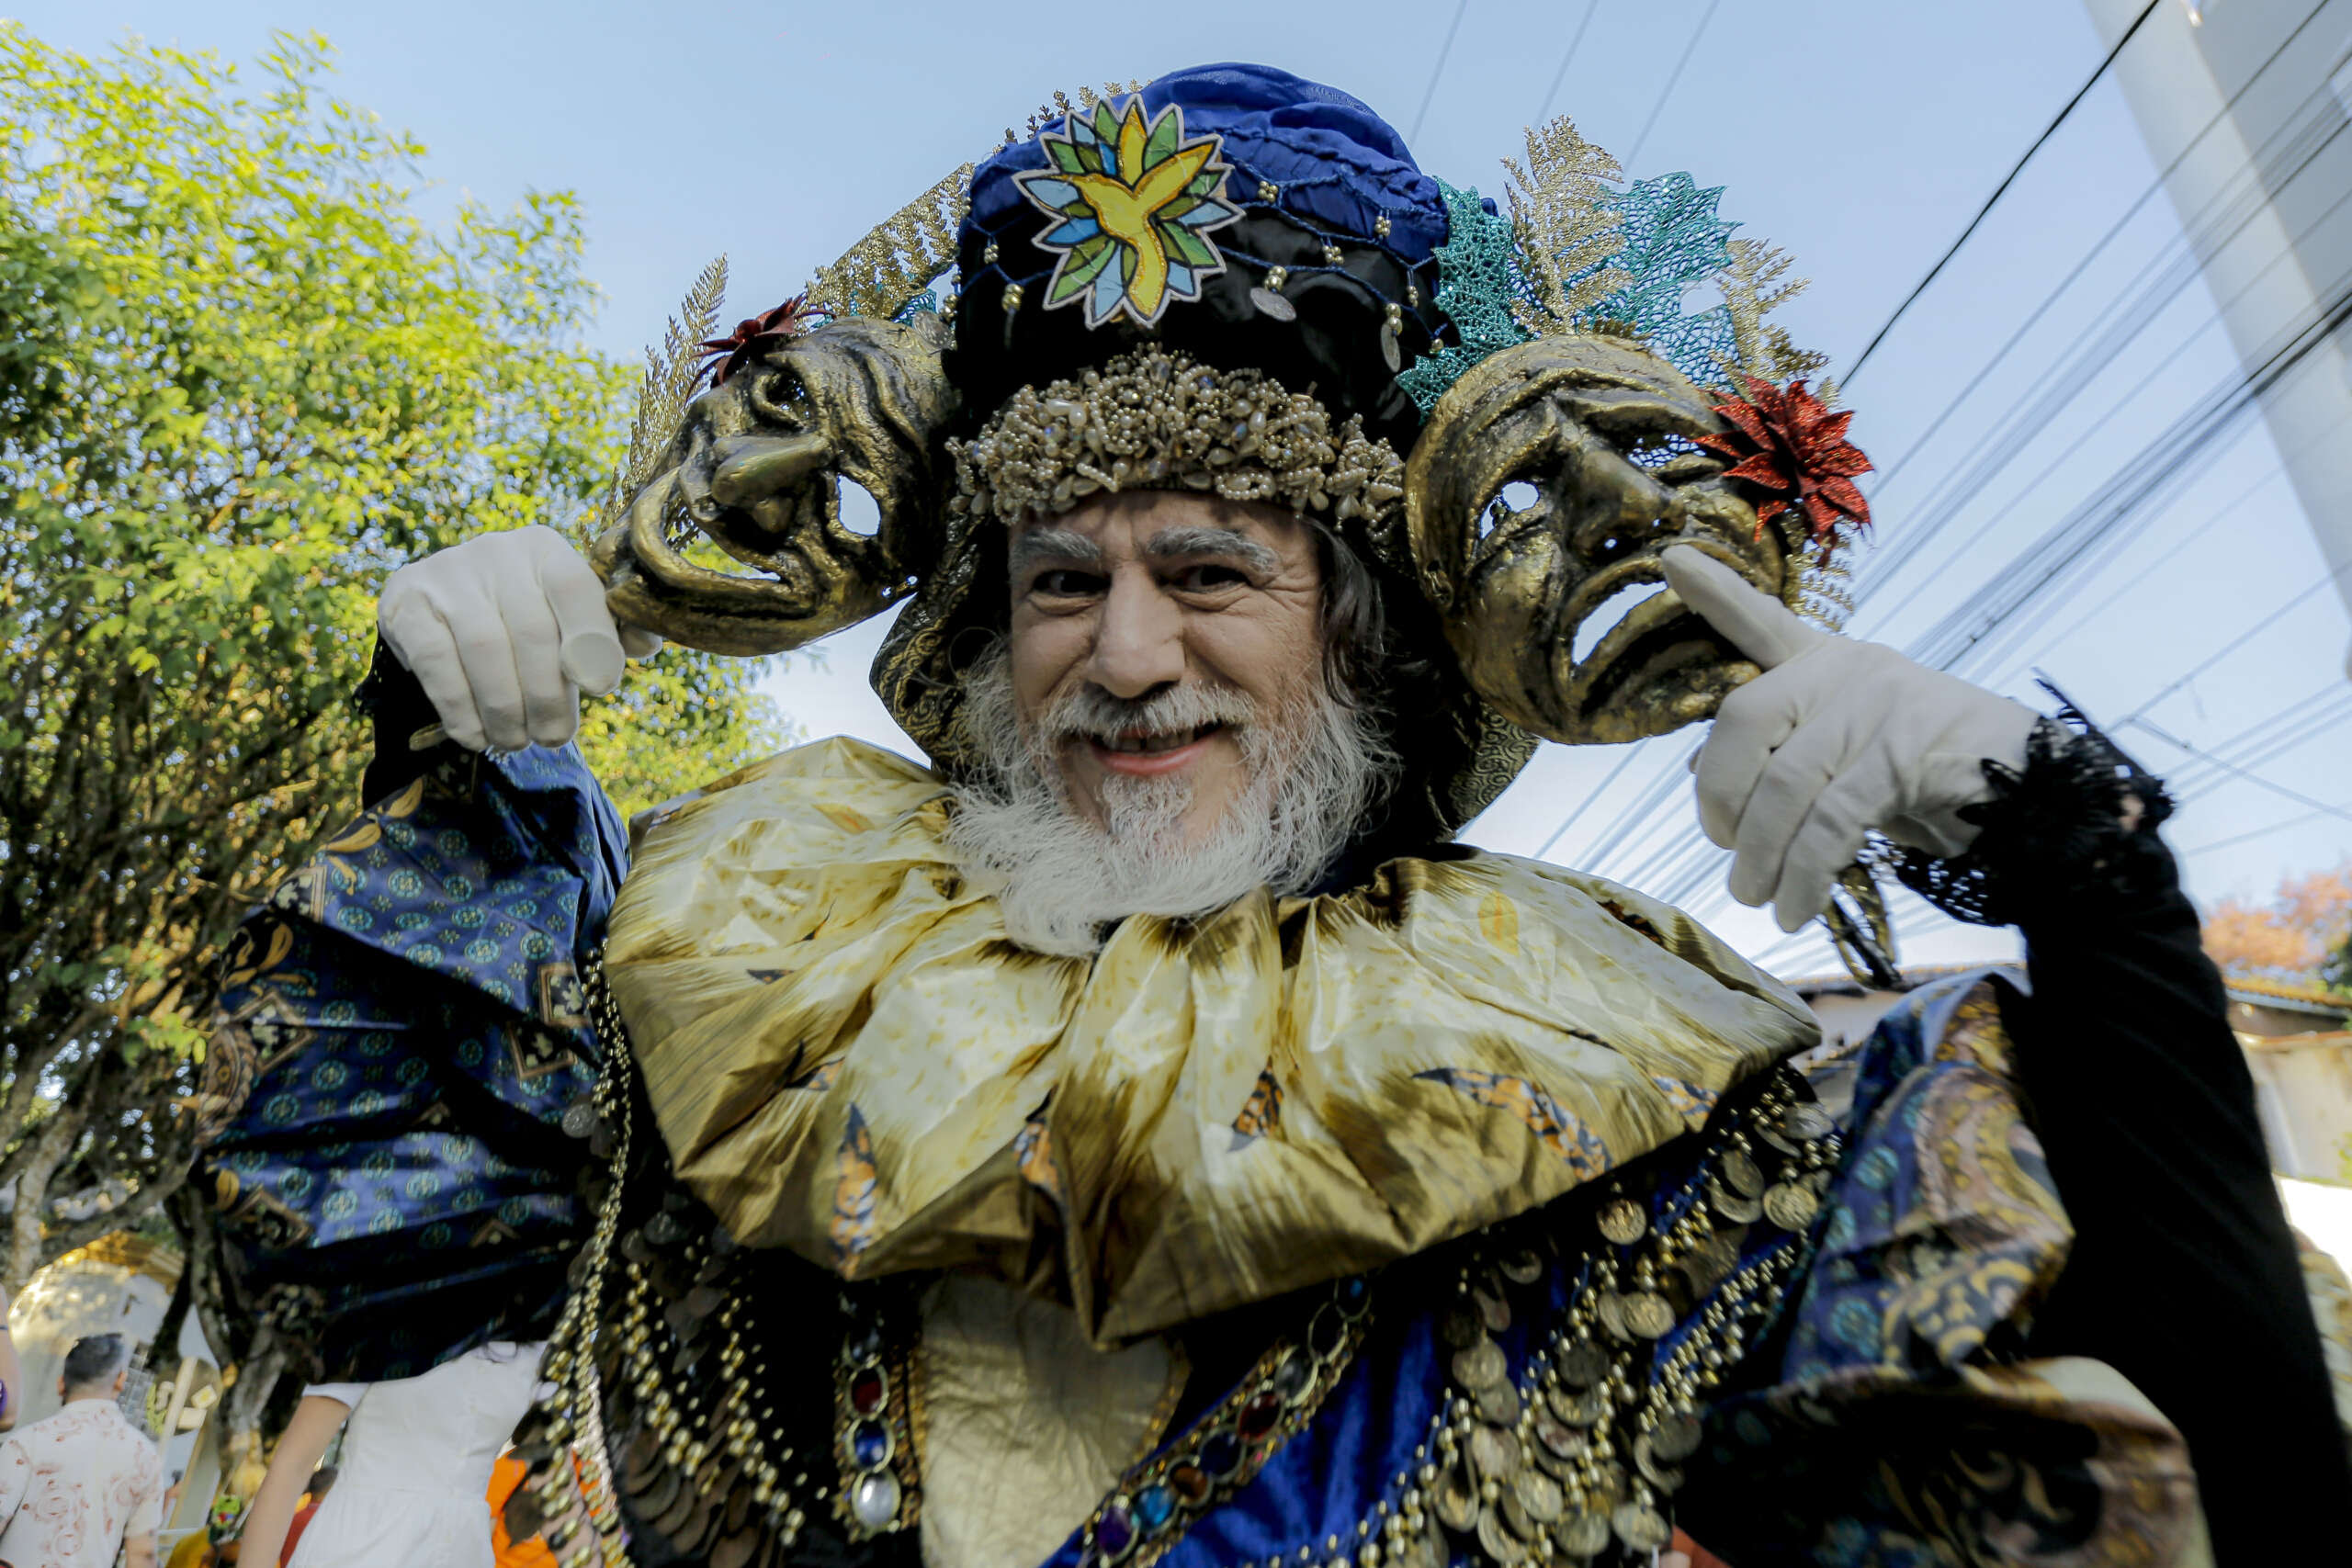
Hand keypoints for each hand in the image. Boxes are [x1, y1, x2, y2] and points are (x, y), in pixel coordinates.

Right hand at [376, 525, 660, 751]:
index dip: (593, 637)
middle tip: (555, 738)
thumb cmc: (523, 616)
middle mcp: (495, 551)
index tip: (602, 687)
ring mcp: (445, 574)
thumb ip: (612, 630)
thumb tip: (642, 647)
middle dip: (548, 696)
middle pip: (531, 630)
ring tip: (517, 742)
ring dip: (506, 708)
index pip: (575, 586)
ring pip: (485, 649)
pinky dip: (460, 708)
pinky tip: (477, 737)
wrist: (439, 607)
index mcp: (544, 547)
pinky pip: (437, 662)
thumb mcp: (568, 616)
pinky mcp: (405, 603)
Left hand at [1660, 546, 2036, 930]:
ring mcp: (1879, 706)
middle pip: (1745, 718)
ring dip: (1761, 853)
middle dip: (1719, 793)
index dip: (1717, 595)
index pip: (1762, 622)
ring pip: (1787, 782)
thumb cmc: (1927, 776)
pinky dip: (1804, 873)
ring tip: (1755, 896)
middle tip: (1721, 846)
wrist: (2034, 796)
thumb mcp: (1844, 761)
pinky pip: (1832, 822)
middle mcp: (1848, 672)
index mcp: (1828, 663)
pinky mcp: (1906, 753)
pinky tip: (1795, 907)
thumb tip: (1695, 770)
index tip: (1670, 559)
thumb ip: (1777, 756)